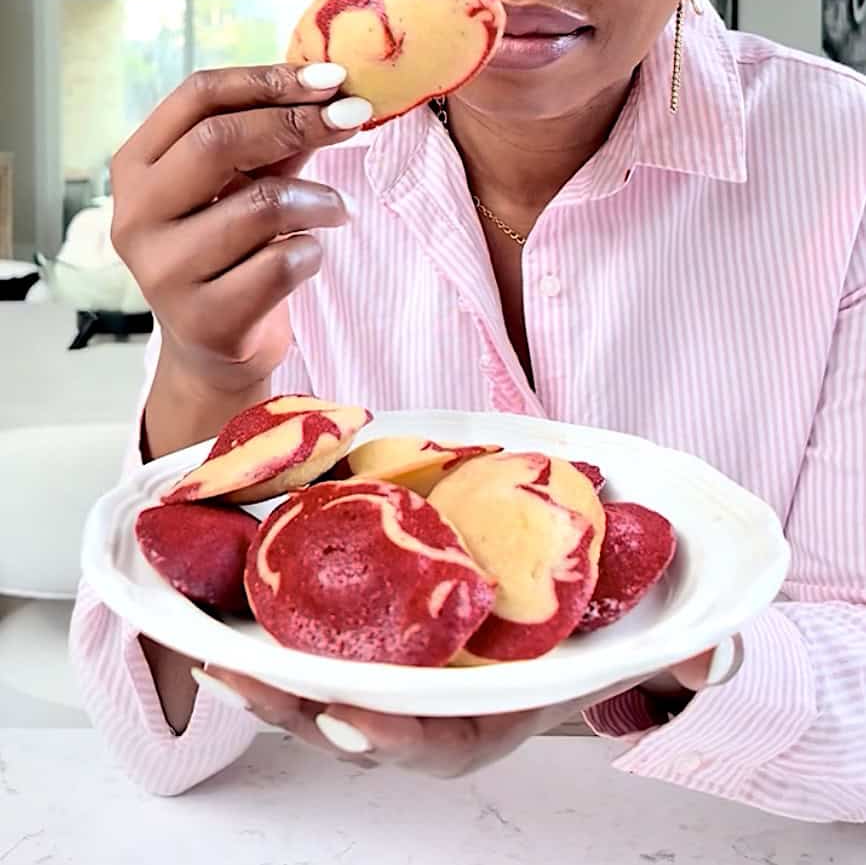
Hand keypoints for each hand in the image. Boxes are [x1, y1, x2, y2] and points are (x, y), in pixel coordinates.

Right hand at [110, 61, 370, 394]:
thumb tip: (334, 91)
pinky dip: (314, 251)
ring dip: (320, 200)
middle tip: (353, 122)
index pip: (196, 96)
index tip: (331, 79)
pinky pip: (283, 264)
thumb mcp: (244, 182)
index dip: (268, 79)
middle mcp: (136, 216)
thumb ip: (274, 137)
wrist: (215, 348)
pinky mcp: (205, 320)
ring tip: (341, 209)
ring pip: (262, 205)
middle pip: (219, 141)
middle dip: (298, 123)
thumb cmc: (231, 249)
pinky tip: (310, 254)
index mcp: (137, 166)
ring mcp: (164, 272)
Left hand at [195, 636, 742, 778]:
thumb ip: (672, 657)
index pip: (434, 745)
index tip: (351, 718)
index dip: (390, 738)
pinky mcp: (364, 638)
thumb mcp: (626, 650)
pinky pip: (310, 645)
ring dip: (262, 676)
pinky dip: (270, 633)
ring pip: (315, 691)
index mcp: (481, 722)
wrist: (552, 619)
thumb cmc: (581, 642)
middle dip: (292, 707)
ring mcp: (388, 678)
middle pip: (350, 723)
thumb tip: (711, 659)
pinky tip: (226, 605)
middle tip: (241, 675)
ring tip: (210, 648)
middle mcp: (424, 711)